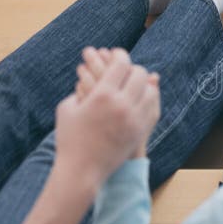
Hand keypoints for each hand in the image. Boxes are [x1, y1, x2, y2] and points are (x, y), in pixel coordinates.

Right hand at [54, 48, 159, 189]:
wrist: (82, 170)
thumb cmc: (70, 138)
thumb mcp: (68, 108)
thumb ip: (81, 87)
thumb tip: (93, 74)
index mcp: (101, 96)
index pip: (120, 65)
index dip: (119, 55)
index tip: (117, 53)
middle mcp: (122, 105)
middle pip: (138, 74)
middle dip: (132, 68)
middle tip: (127, 69)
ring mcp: (135, 119)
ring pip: (150, 90)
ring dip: (144, 83)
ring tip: (137, 82)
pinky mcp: (142, 131)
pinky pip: (154, 107)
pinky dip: (151, 98)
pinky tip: (144, 96)